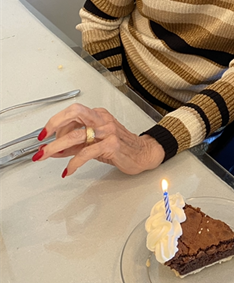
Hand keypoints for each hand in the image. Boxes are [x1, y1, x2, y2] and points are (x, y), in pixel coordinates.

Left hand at [33, 105, 164, 176]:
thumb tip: (53, 150)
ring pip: (76, 134)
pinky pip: (86, 153)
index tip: (44, 134)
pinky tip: (69, 169)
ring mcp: (108, 131)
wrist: (143, 154)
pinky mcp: (112, 145)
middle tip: (42, 139)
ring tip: (46, 155)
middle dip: (54, 125)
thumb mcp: (94, 145)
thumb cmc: (121, 147)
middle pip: (74, 113)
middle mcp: (102, 120)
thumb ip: (74, 146)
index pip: (72, 113)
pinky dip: (74, 162)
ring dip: (56, 146)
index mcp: (98, 115)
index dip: (55, 122)